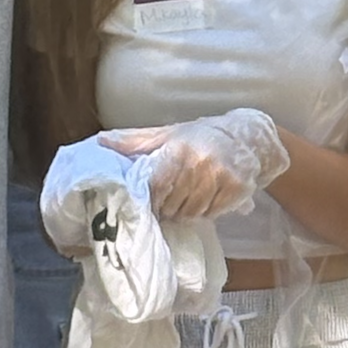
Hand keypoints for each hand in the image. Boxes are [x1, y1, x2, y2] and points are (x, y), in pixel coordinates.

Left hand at [99, 110, 289, 219]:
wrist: (246, 137)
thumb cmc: (200, 136)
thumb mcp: (167, 134)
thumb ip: (134, 141)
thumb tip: (102, 141)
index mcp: (179, 150)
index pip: (156, 187)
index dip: (150, 198)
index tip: (148, 201)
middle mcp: (201, 164)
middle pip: (172, 204)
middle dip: (166, 207)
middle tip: (167, 202)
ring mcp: (221, 178)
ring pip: (191, 213)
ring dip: (184, 212)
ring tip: (185, 200)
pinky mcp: (236, 190)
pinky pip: (211, 214)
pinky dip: (204, 212)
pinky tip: (204, 199)